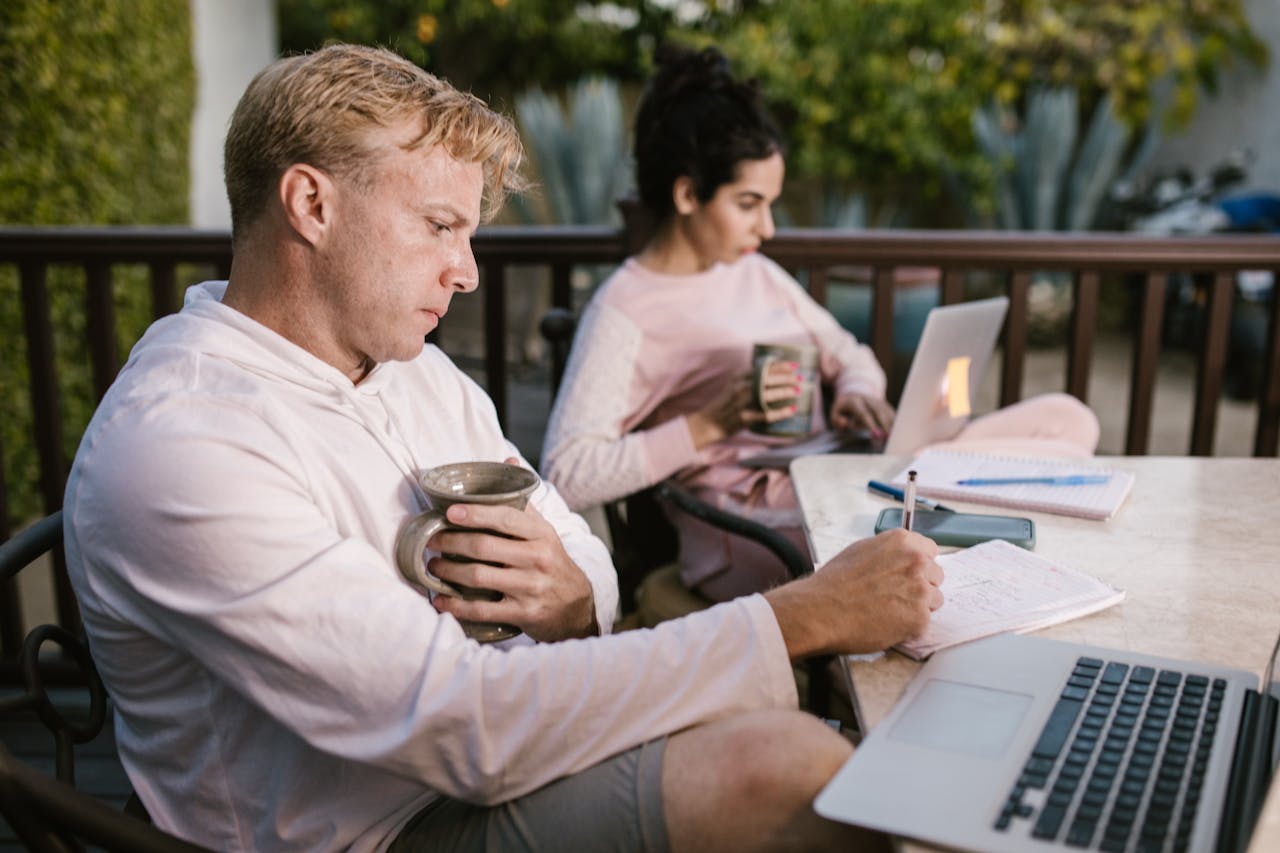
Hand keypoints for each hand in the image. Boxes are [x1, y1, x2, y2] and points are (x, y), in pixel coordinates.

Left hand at [426, 501, 597, 641]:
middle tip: (431, 541)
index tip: (449, 512)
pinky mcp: (524, 613)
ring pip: (479, 577)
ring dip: (449, 572)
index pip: (506, 518)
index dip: (475, 514)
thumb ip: (523, 501)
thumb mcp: (544, 531)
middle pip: (485, 547)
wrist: (576, 606)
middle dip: (451, 543)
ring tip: (433, 566)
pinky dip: (457, 606)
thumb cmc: (551, 562)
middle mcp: (538, 559)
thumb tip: (509, 461)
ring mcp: (531, 587)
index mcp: (541, 534)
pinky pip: (483, 610)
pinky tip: (441, 601)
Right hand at [686, 363, 800, 449]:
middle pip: (768, 380)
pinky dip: (782, 412)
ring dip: (786, 392)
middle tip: (799, 379)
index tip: (794, 365)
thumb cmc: (725, 403)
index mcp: (739, 378)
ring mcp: (744, 403)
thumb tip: (772, 371)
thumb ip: (750, 378)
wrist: (709, 422)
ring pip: (769, 395)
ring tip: (798, 391)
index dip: (780, 366)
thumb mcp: (734, 385)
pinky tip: (792, 410)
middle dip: (787, 378)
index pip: (763, 368)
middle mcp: (742, 388)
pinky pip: (768, 415)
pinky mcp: (746, 418)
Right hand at [764, 529, 942, 657]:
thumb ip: (888, 552)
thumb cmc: (833, 583)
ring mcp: (920, 590)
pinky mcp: (920, 618)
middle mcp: (916, 562)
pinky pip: (924, 622)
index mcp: (901, 541)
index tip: (908, 574)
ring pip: (935, 599)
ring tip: (890, 611)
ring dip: (918, 606)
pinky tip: (887, 623)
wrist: (820, 611)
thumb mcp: (860, 551)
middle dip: (921, 585)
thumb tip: (900, 559)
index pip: (930, 550)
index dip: (918, 564)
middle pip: (936, 575)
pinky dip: (909, 626)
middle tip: (896, 596)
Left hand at [830, 391, 894, 440]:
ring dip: (892, 426)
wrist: (854, 393)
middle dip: (885, 426)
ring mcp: (878, 402)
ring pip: (888, 413)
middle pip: (879, 412)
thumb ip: (837, 420)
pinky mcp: (886, 405)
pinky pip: (893, 414)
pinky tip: (897, 434)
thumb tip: (844, 423)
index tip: (877, 435)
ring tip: (894, 439)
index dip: (871, 425)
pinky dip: (896, 424)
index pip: (864, 414)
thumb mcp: (835, 413)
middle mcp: (869, 400)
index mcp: (855, 401)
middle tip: (889, 439)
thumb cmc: (844, 409)